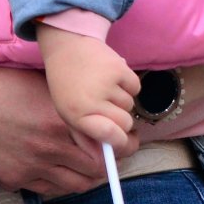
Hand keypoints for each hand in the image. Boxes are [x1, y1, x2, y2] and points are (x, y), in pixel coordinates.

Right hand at [0, 62, 123, 195]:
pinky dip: (62, 183)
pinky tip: (61, 170)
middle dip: (110, 164)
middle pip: (98, 169)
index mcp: (62, 118)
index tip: (126, 140)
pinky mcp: (17, 178)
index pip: (109, 143)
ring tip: (90, 166)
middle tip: (114, 156)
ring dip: (88, 177)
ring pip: (77, 184)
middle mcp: (52, 145)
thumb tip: (100, 115)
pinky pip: (50, 189)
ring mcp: (34, 165)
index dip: (123, 144)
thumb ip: (72, 104)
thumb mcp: (42, 86)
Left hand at [37, 25, 139, 151]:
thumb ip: (87, 136)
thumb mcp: (68, 112)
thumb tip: (106, 158)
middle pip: (125, 124)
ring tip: (104, 88)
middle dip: (122, 121)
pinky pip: (135, 88)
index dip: (119, 142)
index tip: (121, 141)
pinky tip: (112, 78)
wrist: (68, 46)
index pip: (109, 136)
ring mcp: (107, 83)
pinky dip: (129, 86)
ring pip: (130, 106)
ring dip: (122, 101)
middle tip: (108, 109)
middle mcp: (92, 99)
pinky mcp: (120, 68)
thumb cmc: (68, 84)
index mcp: (76, 113)